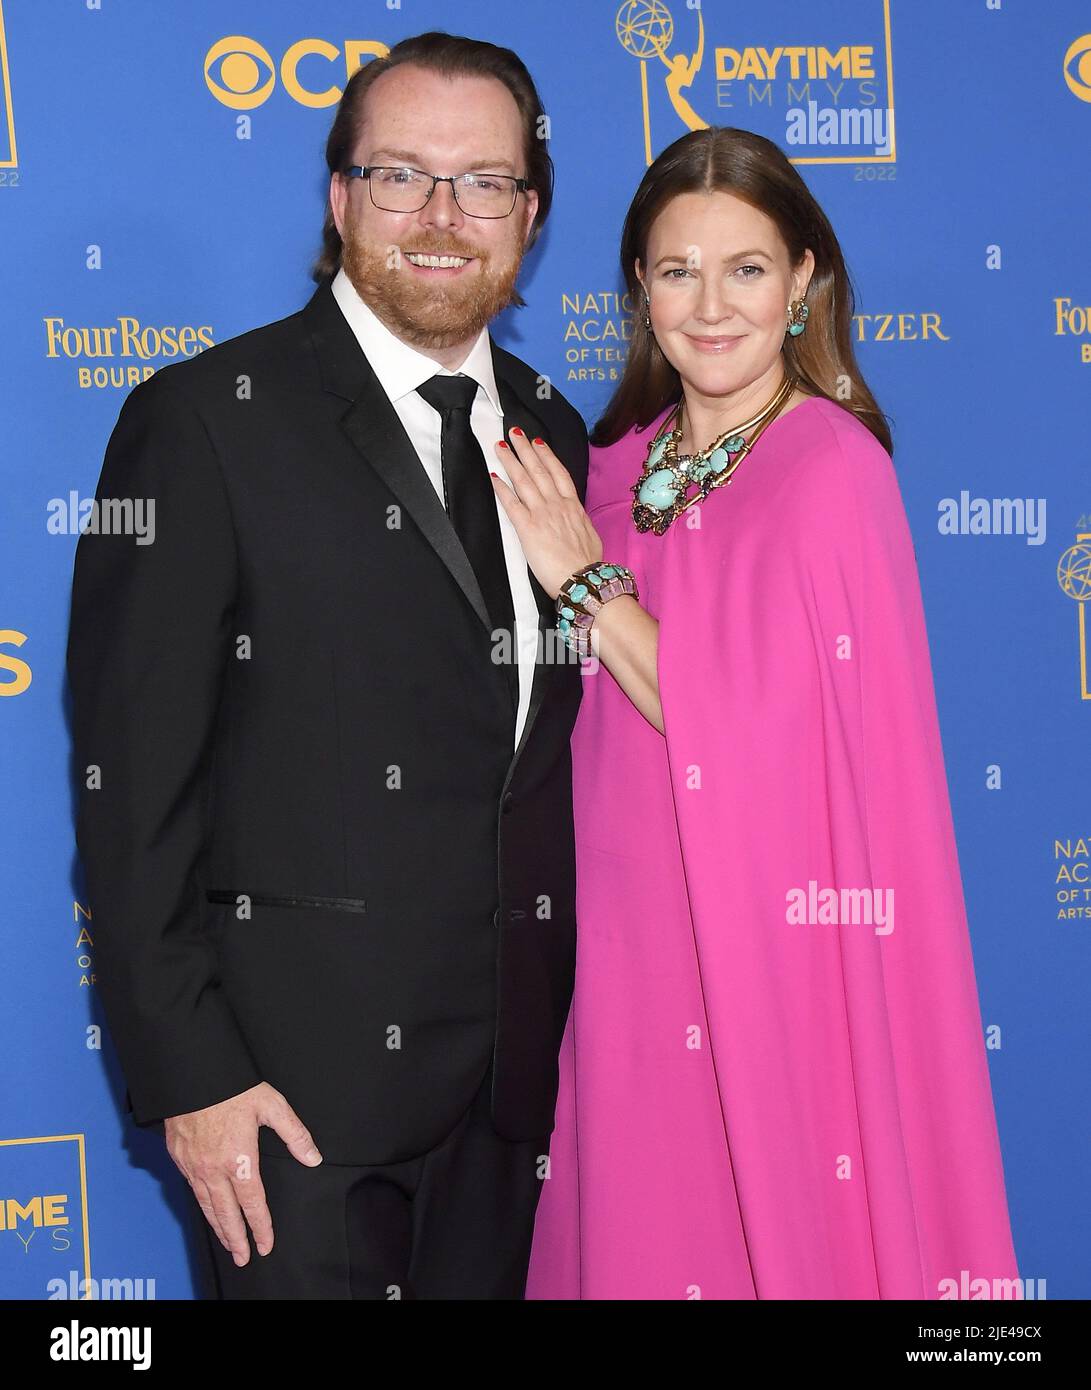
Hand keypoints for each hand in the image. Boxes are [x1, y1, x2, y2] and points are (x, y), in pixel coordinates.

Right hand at [164, 1082, 321, 1265]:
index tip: (266, 1244)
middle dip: (236, 1239)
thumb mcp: (272, 1105)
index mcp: (239, 1159)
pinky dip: (202, 1206)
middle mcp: (213, 1169)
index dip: (261, 1227)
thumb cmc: (232, 1087)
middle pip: (226, 1214)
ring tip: (227, 1243)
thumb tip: (313, 1157)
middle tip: (243, 1258)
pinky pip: (191, 1190)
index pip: (253, 1204)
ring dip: (218, 1228)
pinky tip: (208, 1210)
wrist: (192, 1073)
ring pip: (206, 1206)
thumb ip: (295, 1133)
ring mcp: (193, 1165)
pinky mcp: (179, 1158)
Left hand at [491, 428, 601, 598]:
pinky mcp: (528, 528)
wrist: (583, 578)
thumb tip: (576, 519)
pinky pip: (511, 503)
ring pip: (524, 480)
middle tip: (514, 432)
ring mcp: (542, 514)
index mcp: (573, 506)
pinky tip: (493, 476)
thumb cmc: (588, 563)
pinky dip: (502, 488)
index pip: (558, 474)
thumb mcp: (589, 535)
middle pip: (539, 470)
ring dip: (511, 460)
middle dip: (526, 449)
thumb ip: (579, 522)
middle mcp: (557, 505)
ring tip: (501, 446)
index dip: (547, 456)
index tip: (538, 443)